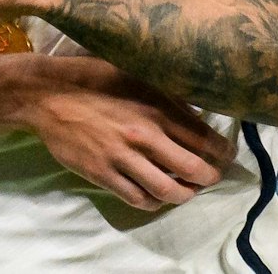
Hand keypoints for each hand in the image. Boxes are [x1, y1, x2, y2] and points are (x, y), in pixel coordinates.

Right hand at [20, 57, 236, 211]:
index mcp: (158, 107)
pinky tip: (158, 195)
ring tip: (188, 191)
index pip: (204, 138)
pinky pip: (137, 198)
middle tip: (212, 177)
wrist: (49, 95)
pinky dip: (154, 201)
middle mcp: (146, 135)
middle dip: (210, 178)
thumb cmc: (95, 78)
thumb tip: (196, 116)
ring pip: (168, 190)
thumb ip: (168, 97)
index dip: (223, 152)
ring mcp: (123, 158)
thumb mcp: (139, 75)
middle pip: (193, 169)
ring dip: (185, 195)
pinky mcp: (103, 174)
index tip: (228, 155)